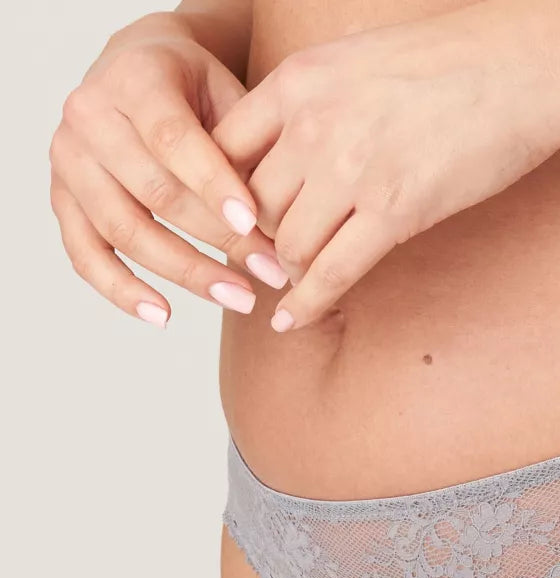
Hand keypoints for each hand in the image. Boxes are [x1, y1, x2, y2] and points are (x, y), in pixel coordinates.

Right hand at [49, 11, 289, 328]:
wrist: (141, 71)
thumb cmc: (198, 92)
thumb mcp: (229, 97)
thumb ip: (248, 146)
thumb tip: (287, 219)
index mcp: (132, 77)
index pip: (173, 139)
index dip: (214, 186)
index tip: (255, 226)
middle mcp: (89, 115)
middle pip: (154, 193)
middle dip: (220, 242)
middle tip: (274, 275)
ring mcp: (69, 160)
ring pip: (124, 230)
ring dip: (186, 274)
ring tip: (241, 300)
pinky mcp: (63, 200)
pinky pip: (85, 255)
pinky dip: (121, 290)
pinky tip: (163, 316)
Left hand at [210, 0, 559, 331]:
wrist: (525, 67)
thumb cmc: (457, 59)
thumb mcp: (361, 57)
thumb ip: (319, 99)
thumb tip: (299, 140)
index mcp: (299, 81)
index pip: (224, 149)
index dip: (226, 194)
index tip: (239, 218)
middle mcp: (313, 125)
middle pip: (253, 205)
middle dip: (258, 240)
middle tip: (270, 261)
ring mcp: (352, 171)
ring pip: (288, 244)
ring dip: (288, 272)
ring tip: (293, 286)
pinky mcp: (395, 211)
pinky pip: (332, 272)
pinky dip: (308, 304)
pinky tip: (294, 321)